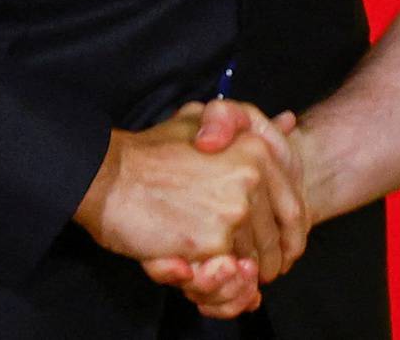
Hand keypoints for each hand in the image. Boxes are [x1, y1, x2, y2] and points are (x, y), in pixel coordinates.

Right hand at [74, 103, 304, 279]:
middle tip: (257, 271)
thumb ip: (245, 126)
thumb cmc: (150, 151)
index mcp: (257, 149)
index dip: (289, 234)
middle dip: (268, 258)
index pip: (292, 206)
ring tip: (227, 273)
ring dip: (243, 272)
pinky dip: (220, 279)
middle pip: (275, 237)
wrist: (108, 177)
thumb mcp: (202, 120)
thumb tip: (288, 121)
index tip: (283, 249)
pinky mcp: (214, 240)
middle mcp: (253, 177)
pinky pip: (228, 271)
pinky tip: (206, 273)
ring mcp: (235, 210)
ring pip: (253, 258)